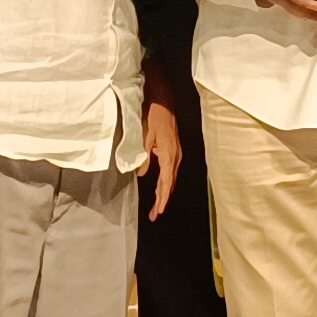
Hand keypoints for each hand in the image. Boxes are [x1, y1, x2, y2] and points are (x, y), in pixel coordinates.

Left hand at [140, 75, 180, 220]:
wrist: (164, 100)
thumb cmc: (154, 115)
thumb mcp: (145, 135)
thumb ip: (144, 155)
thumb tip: (140, 174)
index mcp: (169, 154)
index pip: (166, 182)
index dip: (162, 198)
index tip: (158, 211)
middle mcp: (175, 157)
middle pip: (170, 184)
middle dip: (162, 200)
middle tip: (154, 215)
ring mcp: (176, 153)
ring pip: (170, 179)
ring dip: (164, 193)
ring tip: (156, 207)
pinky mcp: (173, 150)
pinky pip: (170, 171)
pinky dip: (165, 182)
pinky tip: (159, 188)